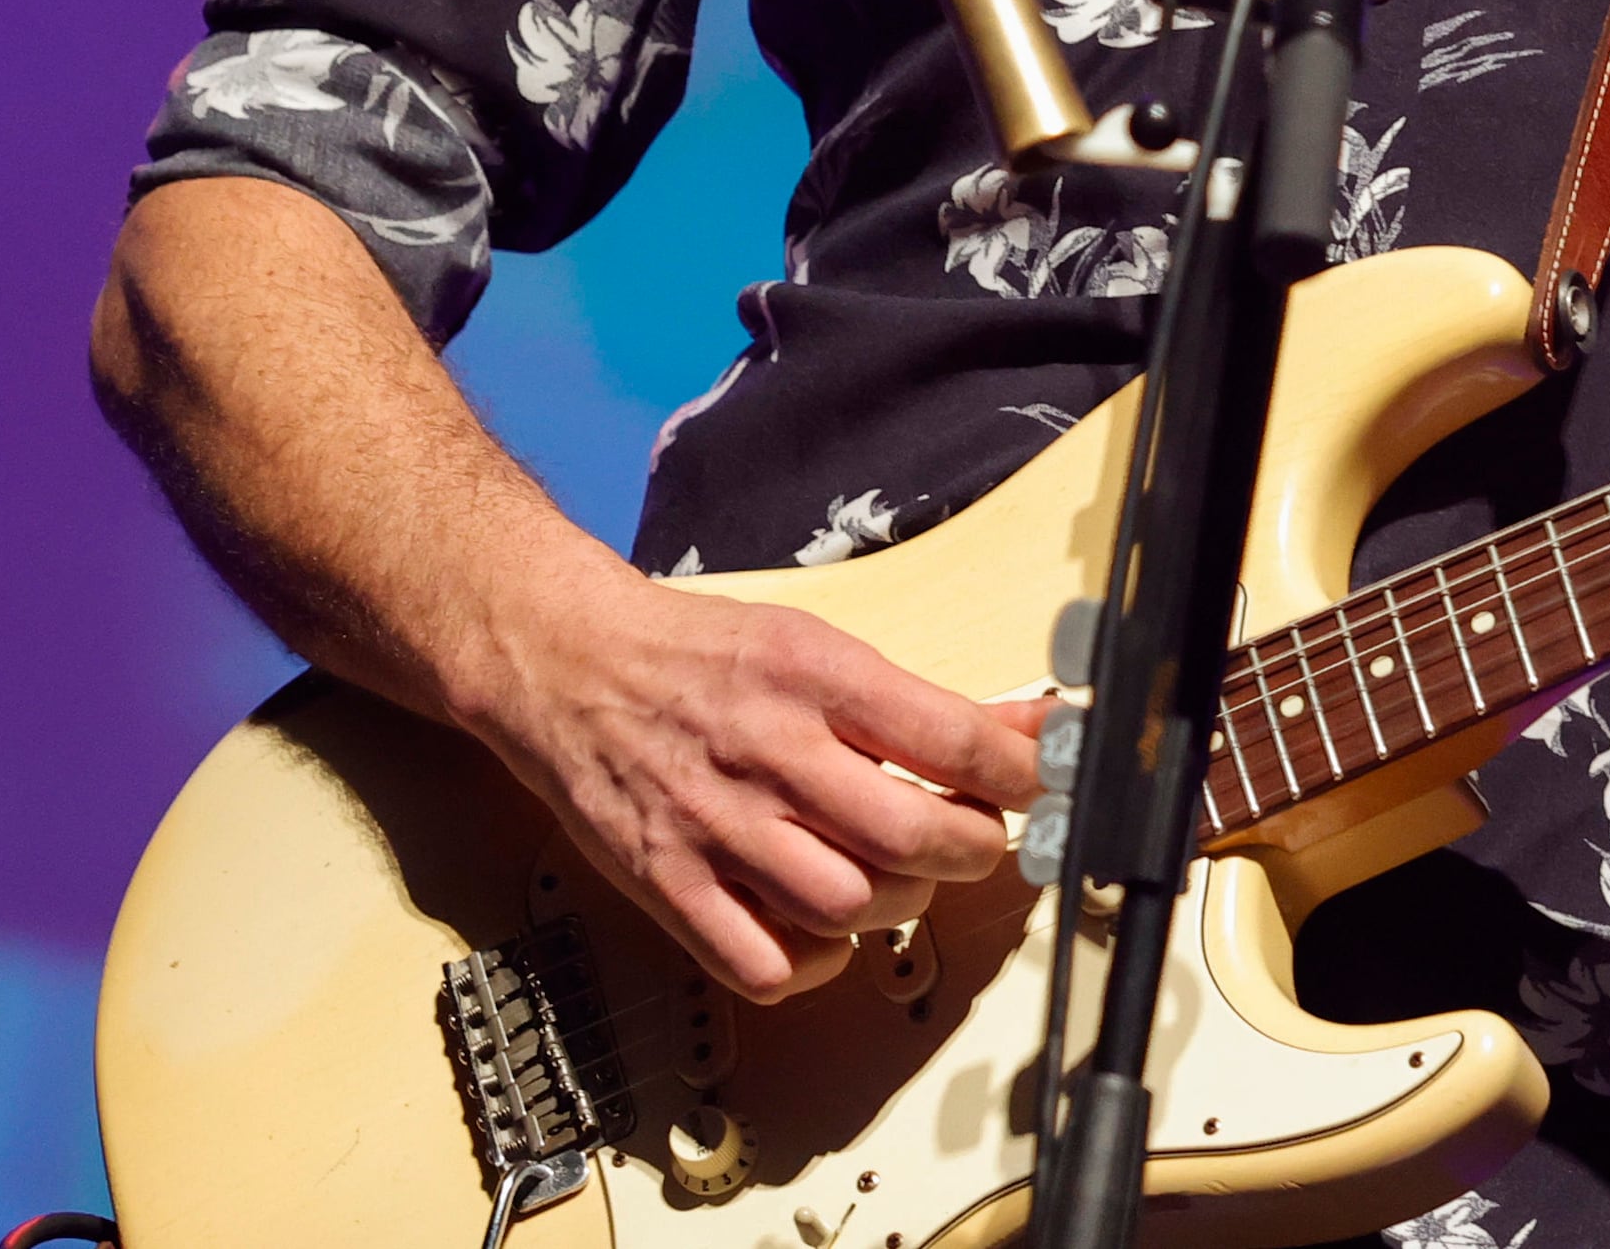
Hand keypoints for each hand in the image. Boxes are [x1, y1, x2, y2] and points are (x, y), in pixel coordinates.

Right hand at [450, 567, 1047, 1000]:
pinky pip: (763, 965)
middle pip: (910, 834)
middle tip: (978, 840)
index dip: (1019, 772)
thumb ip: (913, 702)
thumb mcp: (816, 645)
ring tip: (901, 877)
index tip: (1041, 782)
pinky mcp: (669, 886)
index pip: (951, 737)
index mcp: (815, 678)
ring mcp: (716, 827)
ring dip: (901, 903)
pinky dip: (816, 964)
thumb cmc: (701, 656)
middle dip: (972, 848)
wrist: (568, 665)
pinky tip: (826, 932)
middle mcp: (769, 753)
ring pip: (848, 905)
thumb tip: (1023, 731)